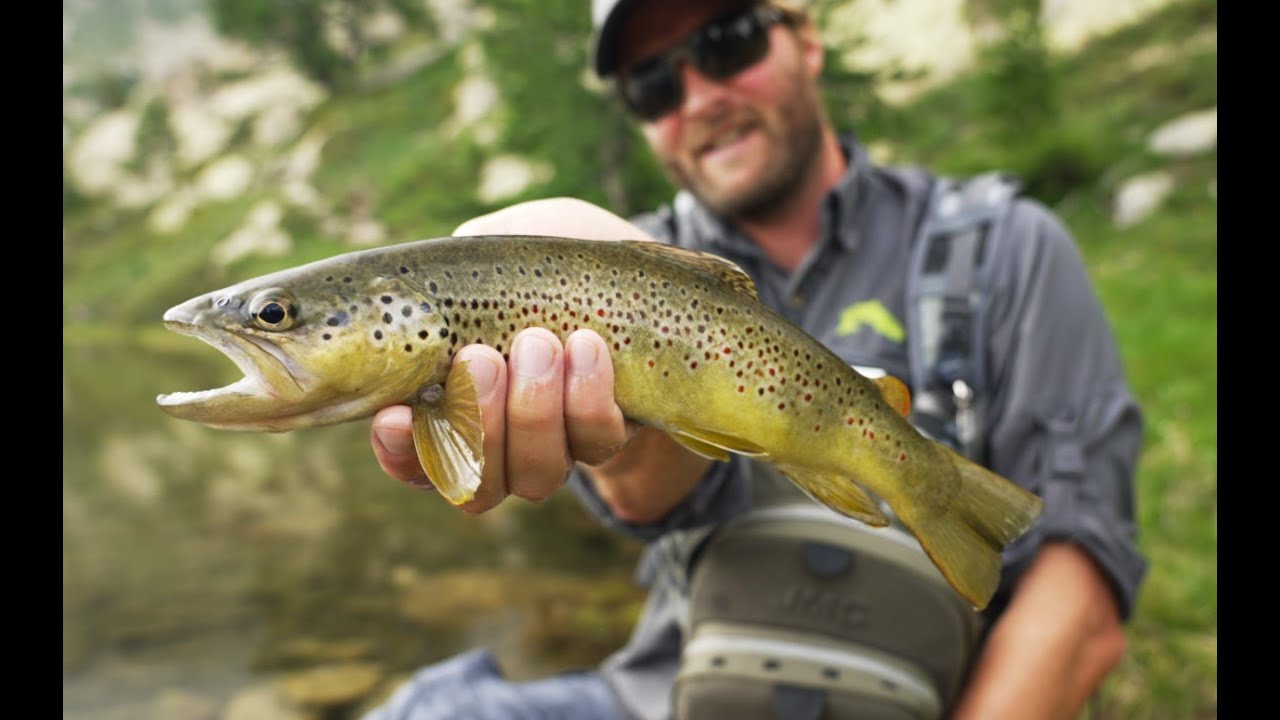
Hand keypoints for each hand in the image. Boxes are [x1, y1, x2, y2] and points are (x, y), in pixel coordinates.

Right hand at [369, 198, 653, 511]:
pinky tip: (587, 346)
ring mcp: (552, 450)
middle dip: (476, 422)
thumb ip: (449, 274)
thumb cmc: (531, 266)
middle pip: (476, 484)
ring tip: (539, 341)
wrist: (616, 275)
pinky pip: (596, 441)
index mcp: (444, 412)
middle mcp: (496, 449)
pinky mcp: (606, 437)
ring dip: (533, 411)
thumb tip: (435, 282)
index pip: (411, 461)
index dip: (399, 450)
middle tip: (480, 357)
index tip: (396, 413)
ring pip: (536, 473)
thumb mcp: (484, 252)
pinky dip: (587, 397)